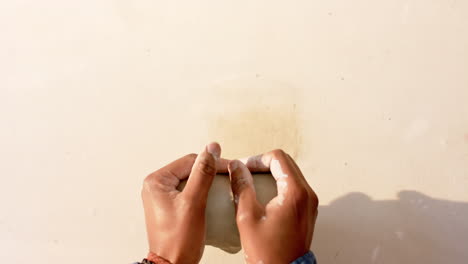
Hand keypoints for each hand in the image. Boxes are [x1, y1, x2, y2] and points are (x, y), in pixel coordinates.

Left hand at [141, 142, 226, 263]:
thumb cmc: (178, 240)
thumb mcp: (194, 203)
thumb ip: (202, 174)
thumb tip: (211, 149)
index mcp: (156, 181)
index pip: (190, 161)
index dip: (212, 162)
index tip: (230, 167)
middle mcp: (156, 186)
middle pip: (190, 169)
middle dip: (210, 171)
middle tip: (229, 176)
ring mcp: (162, 196)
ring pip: (190, 179)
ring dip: (207, 180)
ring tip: (223, 184)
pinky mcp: (170, 206)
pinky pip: (189, 190)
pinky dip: (202, 190)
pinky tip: (213, 195)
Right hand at [228, 149, 318, 263]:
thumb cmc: (269, 253)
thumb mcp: (247, 216)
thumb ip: (242, 187)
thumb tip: (237, 168)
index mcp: (295, 193)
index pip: (278, 158)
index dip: (257, 159)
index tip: (244, 167)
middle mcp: (307, 195)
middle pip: (286, 163)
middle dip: (264, 163)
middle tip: (246, 172)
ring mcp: (310, 202)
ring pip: (291, 173)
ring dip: (271, 173)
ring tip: (253, 182)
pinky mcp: (308, 210)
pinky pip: (295, 186)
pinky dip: (279, 183)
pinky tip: (263, 193)